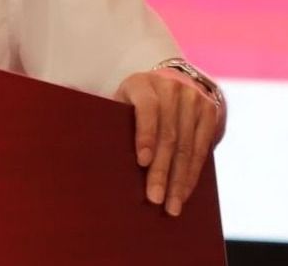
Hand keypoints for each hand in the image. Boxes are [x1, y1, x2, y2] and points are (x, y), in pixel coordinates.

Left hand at [115, 69, 223, 216]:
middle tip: (155, 198)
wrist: (176, 81)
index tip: (142, 162)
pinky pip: (202, 148)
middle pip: (168, 135)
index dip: (145, 135)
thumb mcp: (123, 101)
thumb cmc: (138, 101)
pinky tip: (184, 191)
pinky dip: (192, 174)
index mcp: (143, 84)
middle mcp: (171, 87)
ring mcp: (193, 98)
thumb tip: (78, 115)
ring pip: (187, 146)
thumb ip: (109, 114)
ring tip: (171, 206)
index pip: (147, 108)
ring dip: (179, 180)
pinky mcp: (210, 110)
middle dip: (161, 170)